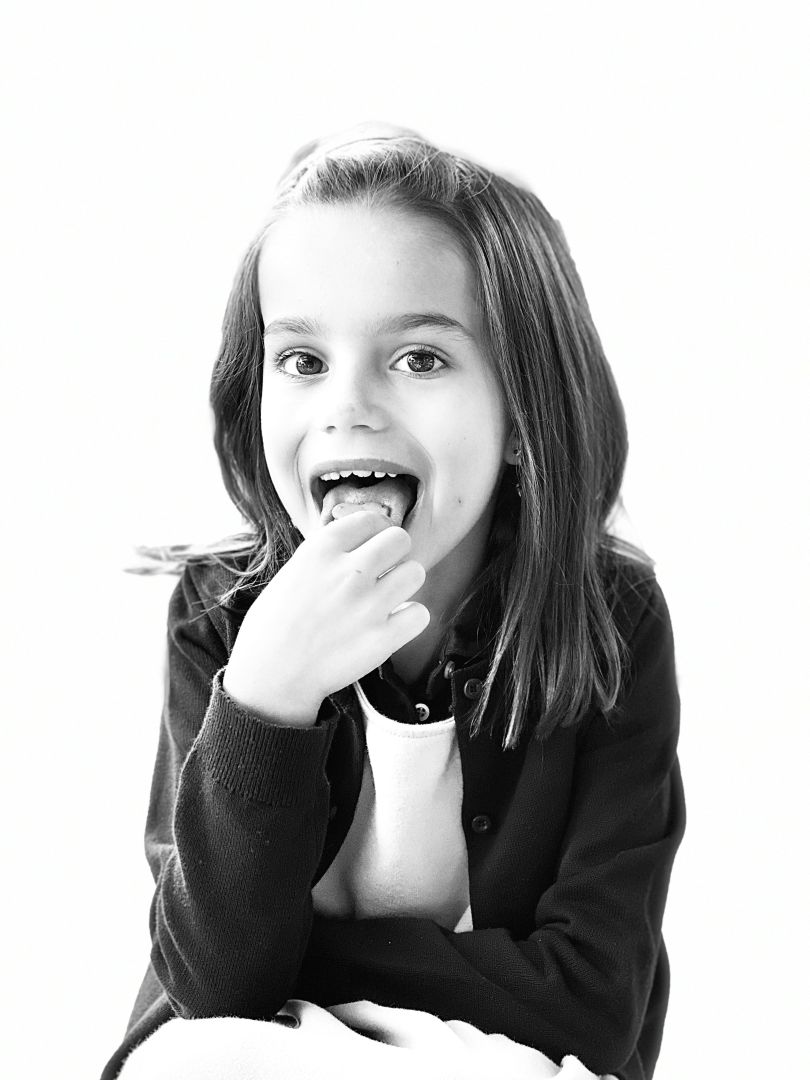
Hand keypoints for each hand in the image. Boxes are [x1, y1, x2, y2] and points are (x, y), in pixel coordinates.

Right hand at [223, 510, 428, 725]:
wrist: (271, 674)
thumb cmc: (275, 624)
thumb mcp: (294, 570)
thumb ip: (328, 554)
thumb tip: (360, 543)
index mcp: (322, 549)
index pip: (370, 519)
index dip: (376, 532)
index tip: (373, 544)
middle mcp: (350, 571)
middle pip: (400, 539)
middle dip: (396, 553)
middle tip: (386, 570)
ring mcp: (369, 605)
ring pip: (416, 572)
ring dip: (405, 584)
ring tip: (389, 597)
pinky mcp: (383, 638)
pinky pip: (420, 614)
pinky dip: (410, 620)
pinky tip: (394, 624)